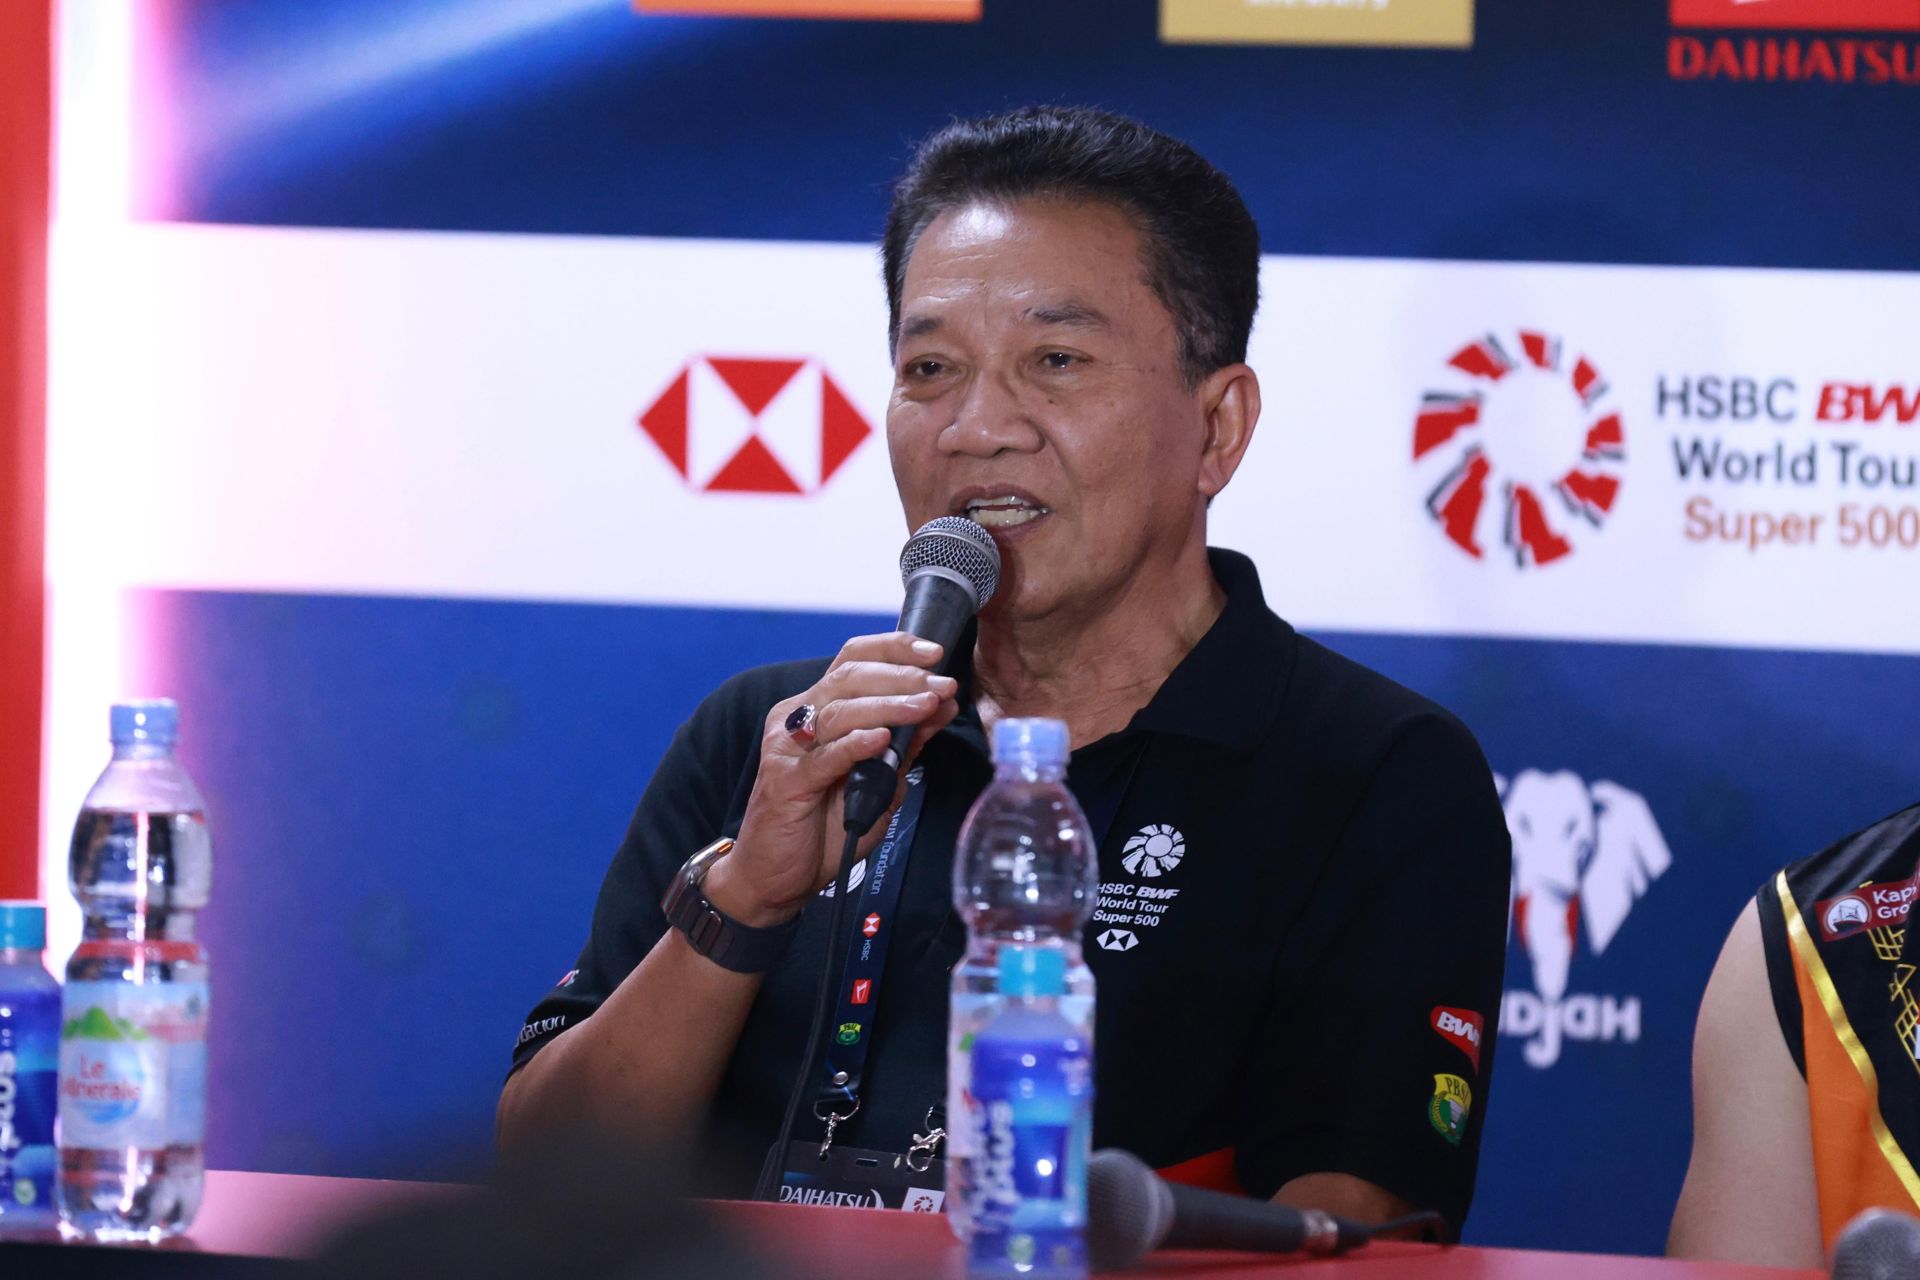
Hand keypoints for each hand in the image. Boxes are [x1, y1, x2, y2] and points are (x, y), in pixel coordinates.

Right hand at [705, 632, 959, 926]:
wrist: (776, 877)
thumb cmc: (823, 827)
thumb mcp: (877, 781)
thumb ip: (905, 745)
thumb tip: (943, 706)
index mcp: (817, 710)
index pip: (853, 659)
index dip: (894, 648)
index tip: (935, 652)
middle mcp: (797, 720)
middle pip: (849, 676)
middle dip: (901, 676)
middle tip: (940, 684)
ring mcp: (788, 749)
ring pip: (840, 710)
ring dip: (889, 704)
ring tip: (926, 704)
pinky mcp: (785, 782)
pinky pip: (825, 756)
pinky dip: (856, 743)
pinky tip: (884, 738)